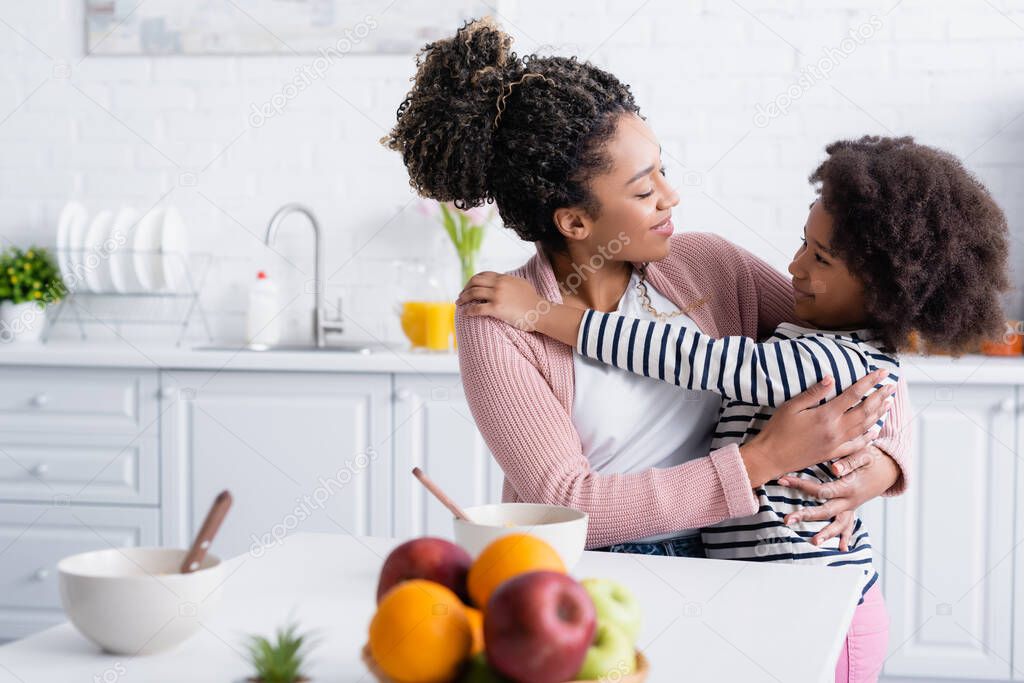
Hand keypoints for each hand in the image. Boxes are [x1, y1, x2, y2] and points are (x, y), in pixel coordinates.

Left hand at [456, 272, 546, 330]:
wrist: (540, 311)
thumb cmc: (533, 300)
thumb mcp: (521, 284)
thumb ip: (509, 281)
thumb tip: (503, 280)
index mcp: (504, 278)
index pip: (483, 275)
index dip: (472, 280)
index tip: (468, 287)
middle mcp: (499, 284)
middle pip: (474, 281)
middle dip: (465, 288)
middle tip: (461, 296)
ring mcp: (497, 296)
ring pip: (473, 293)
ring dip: (463, 298)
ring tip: (459, 304)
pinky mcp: (497, 309)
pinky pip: (477, 308)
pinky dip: (469, 310)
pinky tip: (466, 313)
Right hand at [739, 370, 895, 486]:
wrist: (771, 457)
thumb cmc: (777, 430)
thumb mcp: (791, 406)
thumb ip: (813, 392)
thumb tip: (831, 377)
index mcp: (826, 415)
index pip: (854, 394)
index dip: (870, 382)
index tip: (882, 372)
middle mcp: (835, 430)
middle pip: (865, 410)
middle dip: (880, 396)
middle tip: (892, 385)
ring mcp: (836, 443)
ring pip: (864, 427)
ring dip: (879, 414)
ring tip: (888, 403)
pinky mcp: (833, 453)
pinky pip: (856, 445)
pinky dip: (868, 437)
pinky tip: (874, 430)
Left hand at [777, 445, 898, 543]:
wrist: (889, 468)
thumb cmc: (872, 459)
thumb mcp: (864, 455)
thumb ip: (849, 462)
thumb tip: (834, 470)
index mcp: (849, 487)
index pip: (821, 490)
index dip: (801, 485)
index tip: (782, 480)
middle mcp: (850, 501)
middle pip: (826, 511)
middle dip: (805, 516)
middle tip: (787, 520)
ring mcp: (852, 507)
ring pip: (839, 524)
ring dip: (826, 534)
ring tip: (813, 543)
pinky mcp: (853, 509)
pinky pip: (850, 526)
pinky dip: (847, 537)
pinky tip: (843, 549)